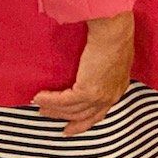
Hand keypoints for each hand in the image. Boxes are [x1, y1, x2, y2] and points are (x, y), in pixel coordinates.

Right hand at [33, 11, 134, 134]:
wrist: (114, 31)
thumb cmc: (114, 35)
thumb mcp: (113, 56)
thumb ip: (103, 66)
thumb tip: (89, 65)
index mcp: (118, 87)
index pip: (101, 111)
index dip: (85, 120)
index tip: (72, 126)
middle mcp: (111, 96)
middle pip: (86, 116)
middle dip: (67, 119)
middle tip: (49, 118)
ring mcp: (100, 96)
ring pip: (72, 110)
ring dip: (54, 110)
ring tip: (40, 106)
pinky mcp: (88, 92)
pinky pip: (64, 101)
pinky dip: (50, 101)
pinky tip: (39, 98)